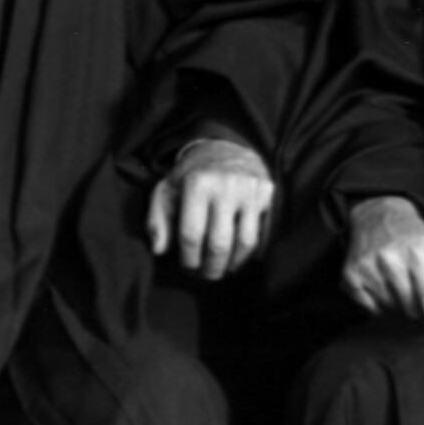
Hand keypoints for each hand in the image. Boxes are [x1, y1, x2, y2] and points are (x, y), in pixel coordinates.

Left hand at [145, 134, 275, 280]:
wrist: (225, 148)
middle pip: (219, 243)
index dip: (189, 259)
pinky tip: (237, 256)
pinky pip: (260, 232)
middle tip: (205, 276)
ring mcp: (249, 188)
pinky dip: (249, 251)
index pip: (191, 234)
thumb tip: (159, 250)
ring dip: (232, 264)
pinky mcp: (266, 192)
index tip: (188, 268)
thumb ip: (157, 220)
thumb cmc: (191, 176)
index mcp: (197, 183)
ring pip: (245, 242)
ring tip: (222, 269)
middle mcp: (226, 185)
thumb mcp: (166, 191)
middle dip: (211, 268)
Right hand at [339, 196, 423, 330]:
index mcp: (422, 254)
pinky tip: (384, 288)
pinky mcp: (351, 277)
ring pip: (392, 314)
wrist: (379, 216)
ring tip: (402, 287)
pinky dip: (381, 307)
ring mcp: (368, 269)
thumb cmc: (420, 241)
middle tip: (420, 291)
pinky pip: (372, 312)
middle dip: (421, 309)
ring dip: (401, 308)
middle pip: (414, 313)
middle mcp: (392, 260)